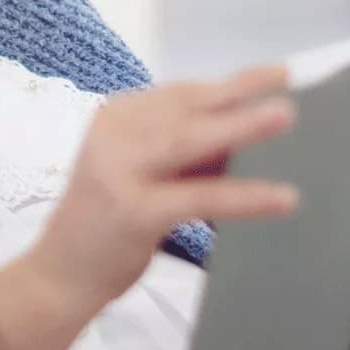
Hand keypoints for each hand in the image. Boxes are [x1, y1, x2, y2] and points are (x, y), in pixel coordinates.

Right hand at [0, 65, 299, 349]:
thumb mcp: (142, 174)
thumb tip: (248, 133)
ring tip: (286, 116)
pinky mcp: (134, 211)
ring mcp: (120, 171)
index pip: (180, 94)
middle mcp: (114, 135)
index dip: (228, 83)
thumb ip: (184, 153)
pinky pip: (200, 196)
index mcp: (116, 118)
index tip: (274, 73)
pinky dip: (245, 196)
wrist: (60, 276)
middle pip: (187, 107)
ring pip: (192, 141)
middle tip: (289, 78)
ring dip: (242, 127)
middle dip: (240, 90)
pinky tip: (281, 198)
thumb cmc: (107, 225)